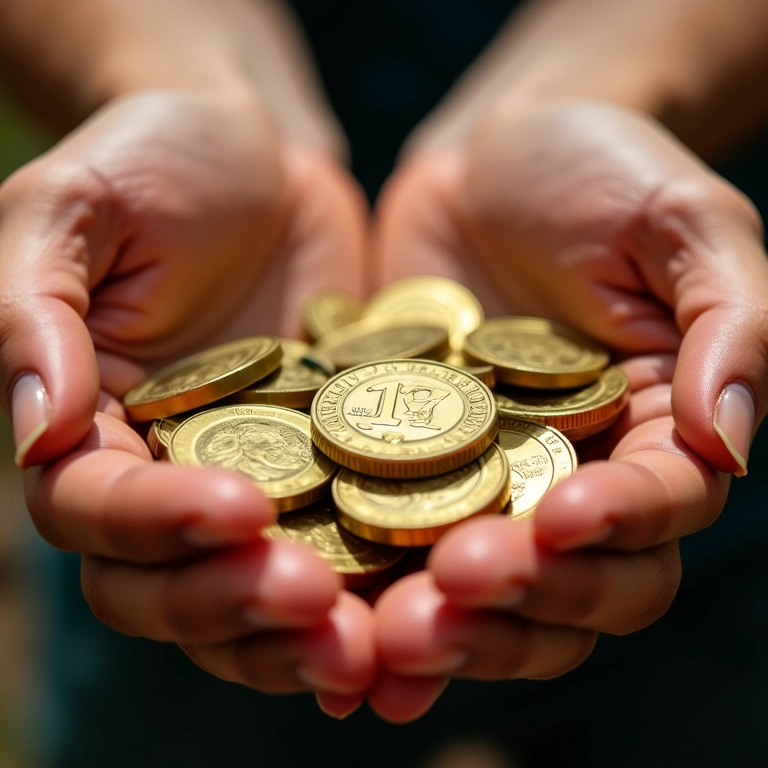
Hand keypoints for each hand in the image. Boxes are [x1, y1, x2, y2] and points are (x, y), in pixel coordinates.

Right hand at [0, 90, 374, 706]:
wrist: (259, 152)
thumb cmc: (153, 158)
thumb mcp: (73, 206)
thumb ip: (36, 313)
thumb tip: (37, 430)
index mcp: (91, 426)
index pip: (98, 510)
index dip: (158, 525)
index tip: (238, 509)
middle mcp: (166, 473)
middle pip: (173, 584)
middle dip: (236, 605)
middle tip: (313, 609)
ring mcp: (256, 479)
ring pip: (258, 592)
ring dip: (303, 634)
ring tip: (370, 647)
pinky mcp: (332, 468)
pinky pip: (347, 548)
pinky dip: (372, 596)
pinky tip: (415, 621)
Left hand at [369, 101, 767, 720]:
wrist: (492, 154)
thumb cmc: (603, 170)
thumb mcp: (684, 224)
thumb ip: (730, 326)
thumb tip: (725, 441)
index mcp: (652, 434)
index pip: (655, 511)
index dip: (616, 526)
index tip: (560, 517)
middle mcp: (572, 478)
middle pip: (570, 583)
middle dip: (521, 601)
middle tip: (457, 594)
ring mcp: (483, 484)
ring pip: (481, 595)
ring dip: (445, 628)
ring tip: (391, 640)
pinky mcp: (404, 471)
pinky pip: (390, 551)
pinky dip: (370, 603)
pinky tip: (341, 638)